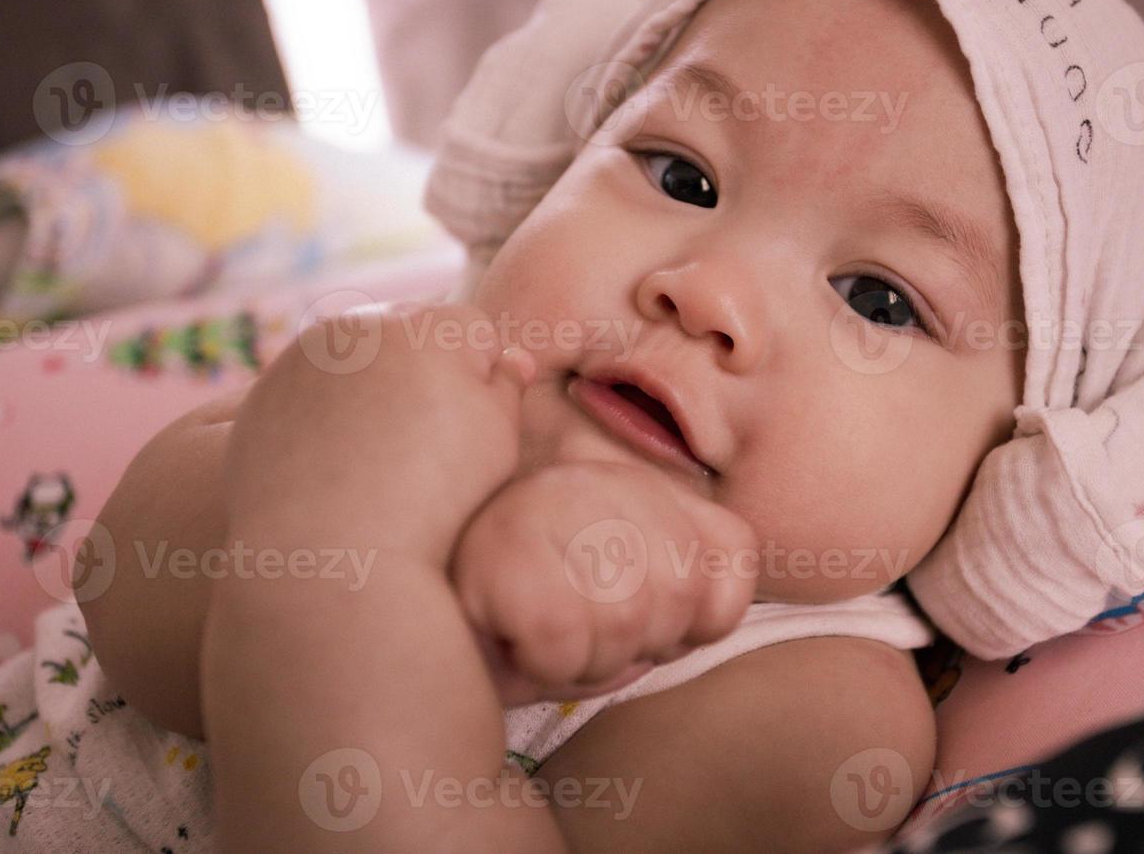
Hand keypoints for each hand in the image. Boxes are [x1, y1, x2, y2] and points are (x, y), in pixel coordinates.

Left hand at [222, 299, 535, 566]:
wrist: (333, 557)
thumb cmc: (433, 500)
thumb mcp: (497, 441)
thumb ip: (505, 388)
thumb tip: (507, 358)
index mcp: (424, 328)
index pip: (470, 329)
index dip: (481, 378)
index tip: (470, 430)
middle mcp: (359, 327)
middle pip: (409, 331)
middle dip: (424, 371)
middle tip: (425, 441)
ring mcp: (303, 357)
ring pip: (357, 355)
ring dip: (374, 385)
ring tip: (380, 454)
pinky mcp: (265, 392)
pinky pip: (311, 386)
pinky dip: (326, 411)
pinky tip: (337, 462)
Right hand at [449, 459, 758, 705]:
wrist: (412, 620)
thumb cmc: (528, 625)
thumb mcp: (624, 600)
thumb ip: (682, 592)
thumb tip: (708, 616)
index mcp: (637, 482)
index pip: (731, 552)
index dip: (699, 617)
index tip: (643, 622)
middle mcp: (597, 477)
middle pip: (680, 594)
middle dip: (635, 644)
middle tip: (580, 632)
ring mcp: (546, 504)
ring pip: (626, 622)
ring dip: (587, 659)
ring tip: (544, 634)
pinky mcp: (503, 553)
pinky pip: (566, 642)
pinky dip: (547, 665)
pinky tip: (514, 638)